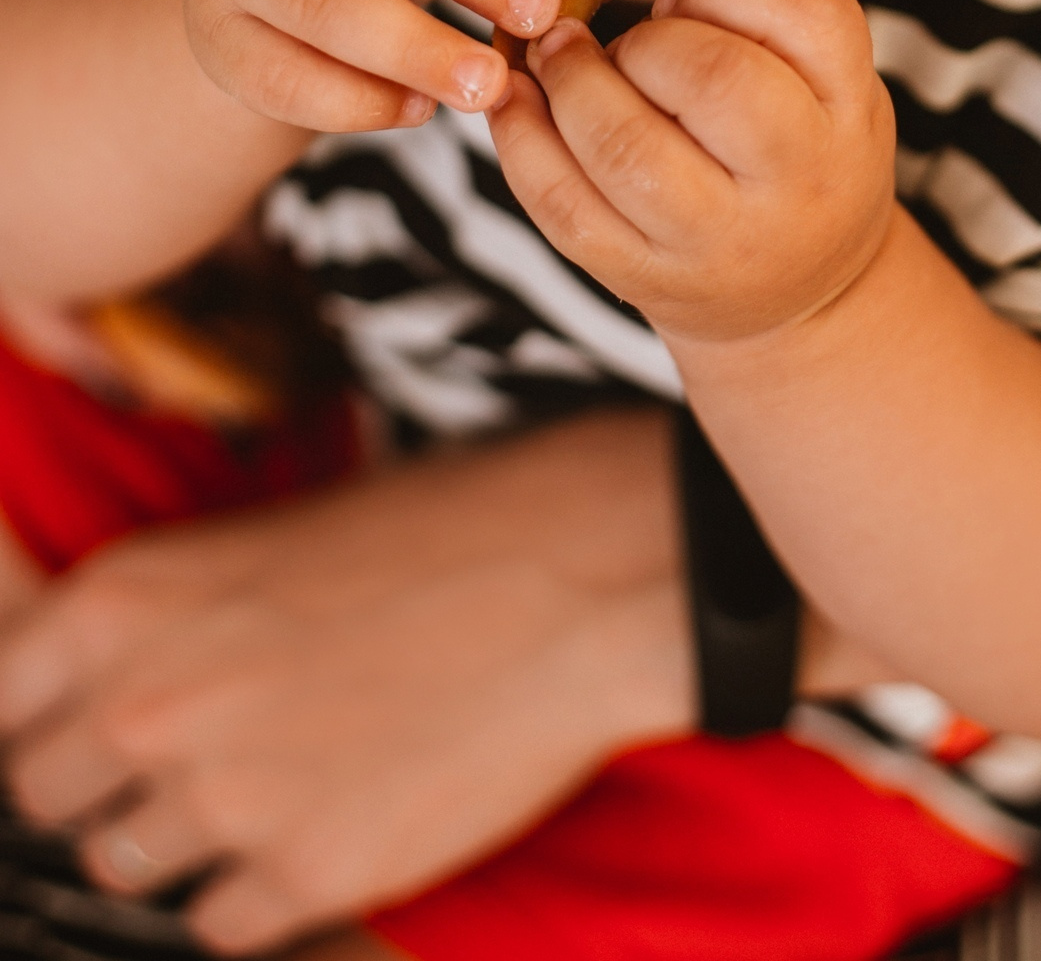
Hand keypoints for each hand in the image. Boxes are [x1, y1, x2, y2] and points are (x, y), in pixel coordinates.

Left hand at [0, 410, 688, 953]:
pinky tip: (321, 822)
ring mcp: (222, 800)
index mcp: (124, 600)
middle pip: (45, 797)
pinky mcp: (305, 877)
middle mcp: (147, 704)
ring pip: (126, 867)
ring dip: (184, 838)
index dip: (45, 719)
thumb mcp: (268, 535)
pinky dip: (257, 892)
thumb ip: (169, 619)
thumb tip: (115, 686)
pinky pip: (217, 926)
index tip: (81, 725)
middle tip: (188, 755)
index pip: (2, 706)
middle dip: (108, 782)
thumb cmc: (440, 527)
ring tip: (271, 782)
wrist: (575, 572)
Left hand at [489, 0, 895, 343]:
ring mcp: (723, 243)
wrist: (803, 295)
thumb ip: (759, 10)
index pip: (806, 11)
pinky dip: (523, 138)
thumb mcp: (821, 79)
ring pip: (627, 149)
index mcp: (850, 107)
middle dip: (645, 40)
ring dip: (570, 80)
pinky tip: (517, 100)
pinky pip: (566, 207)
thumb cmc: (798, 147)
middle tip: (624, 39)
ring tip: (558, 55)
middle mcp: (803, 180)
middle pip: (716, 79)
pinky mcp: (648, 281)